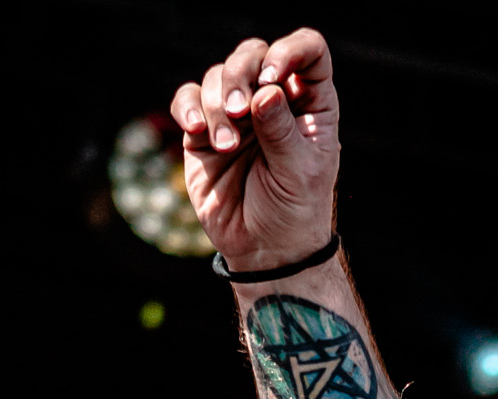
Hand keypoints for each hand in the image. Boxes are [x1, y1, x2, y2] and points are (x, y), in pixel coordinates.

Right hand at [170, 27, 339, 270]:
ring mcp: (237, 113)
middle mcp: (273, 99)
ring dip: (216, 103)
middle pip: (254, 54)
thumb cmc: (294, 212)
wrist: (264, 250)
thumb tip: (264, 91)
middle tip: (239, 112)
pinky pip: (187, 98)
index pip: (308, 51)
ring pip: (218, 75)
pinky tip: (197, 131)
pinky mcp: (204, 130)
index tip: (272, 77)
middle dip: (241, 75)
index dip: (290, 50)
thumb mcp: (299, 173)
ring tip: (226, 146)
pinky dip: (189, 107)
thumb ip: (281, 131)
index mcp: (310, 103)